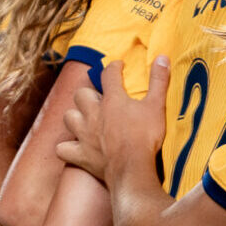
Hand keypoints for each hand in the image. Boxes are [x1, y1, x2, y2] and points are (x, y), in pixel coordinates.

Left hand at [56, 56, 170, 184]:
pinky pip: (63, 149)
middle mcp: (93, 114)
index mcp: (112, 100)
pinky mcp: (81, 155)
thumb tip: (162, 57)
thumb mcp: (156, 106)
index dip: (114, 68)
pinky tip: (74, 147)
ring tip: (85, 120)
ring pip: (69, 118)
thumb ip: (159, 81)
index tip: (119, 67)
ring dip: (75, 117)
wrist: (133, 169)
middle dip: (88, 94)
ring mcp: (84, 134)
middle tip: (99, 99)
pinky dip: (66, 148)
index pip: (109, 74)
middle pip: (81, 94)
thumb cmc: (146, 137)